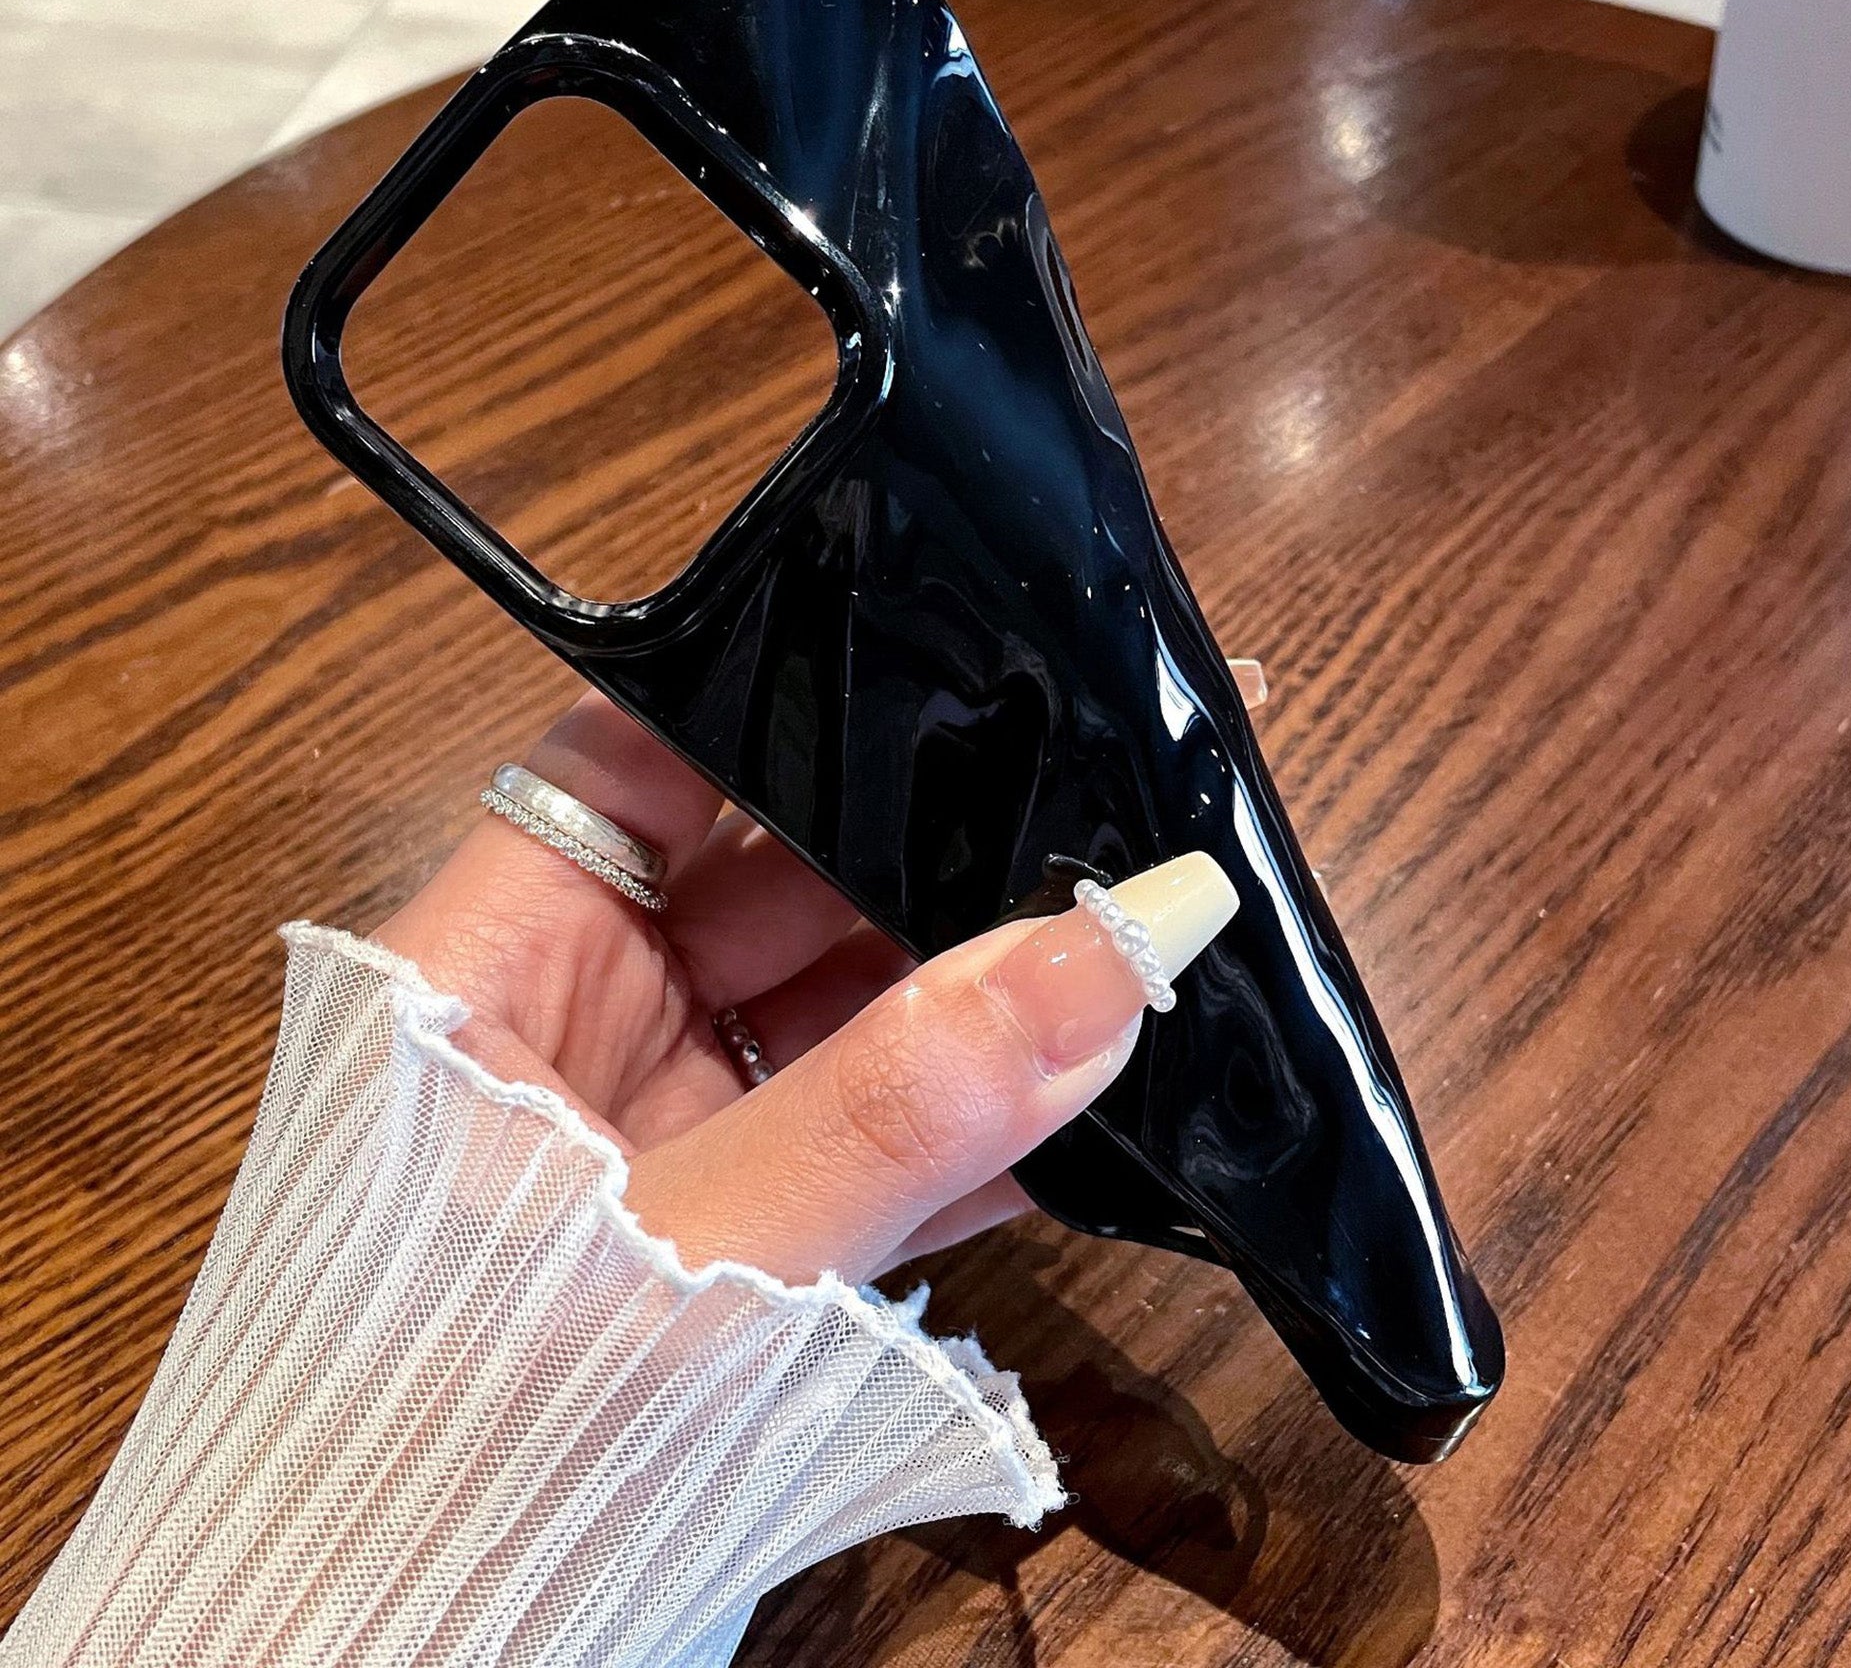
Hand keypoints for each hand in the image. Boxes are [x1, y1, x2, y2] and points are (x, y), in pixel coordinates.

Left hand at [379, 691, 1235, 1284]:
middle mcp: (578, 1021)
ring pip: (842, 1011)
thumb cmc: (467, 1448)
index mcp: (494, 959)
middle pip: (773, 875)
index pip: (642, 755)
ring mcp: (664, 1129)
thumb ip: (906, 1104)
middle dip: (930, 850)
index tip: (961, 653)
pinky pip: (869, 1139)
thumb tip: (1123, 946)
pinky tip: (1101, 1094)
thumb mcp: (700, 1257)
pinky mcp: (737, 1232)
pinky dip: (974, 1129)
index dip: (793, 691)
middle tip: (1106, 796)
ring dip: (978, 996)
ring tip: (1134, 926)